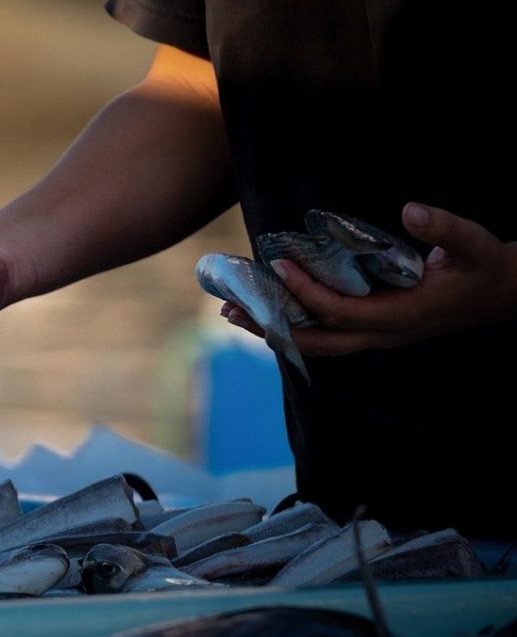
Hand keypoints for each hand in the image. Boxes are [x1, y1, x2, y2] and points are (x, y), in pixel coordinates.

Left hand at [221, 202, 516, 354]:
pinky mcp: (372, 330)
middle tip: (229, 307)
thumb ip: (445, 228)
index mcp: (402, 317)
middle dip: (271, 326)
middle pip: (315, 342)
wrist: (499, 294)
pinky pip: (324, 335)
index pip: (340, 311)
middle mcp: (383, 335)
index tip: (278, 265)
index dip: (306, 292)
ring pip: (315, 344)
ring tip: (234, 311)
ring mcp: (376, 337)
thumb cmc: (485, 267)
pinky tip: (267, 309)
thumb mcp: (475, 244)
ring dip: (273, 329)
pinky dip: (292, 325)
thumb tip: (412, 209)